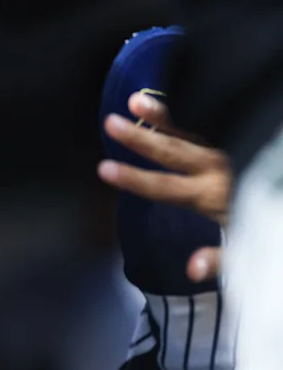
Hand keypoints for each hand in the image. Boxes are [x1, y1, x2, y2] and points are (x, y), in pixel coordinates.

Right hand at [99, 91, 231, 281]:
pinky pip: (204, 126)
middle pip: (171, 151)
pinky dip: (183, 115)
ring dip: (160, 117)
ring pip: (187, 132)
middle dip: (139, 138)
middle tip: (111, 123)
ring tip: (136, 100)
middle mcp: (217, 169)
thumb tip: (191, 269)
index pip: (164, 187)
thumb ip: (219, 258)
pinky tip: (164, 106)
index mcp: (213, 196)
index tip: (104, 169)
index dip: (133, 179)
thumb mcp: (247, 251)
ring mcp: (225, 151)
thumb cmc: (265, 227)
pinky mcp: (235, 140)